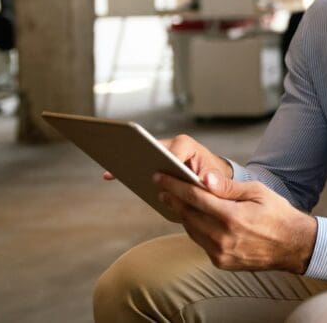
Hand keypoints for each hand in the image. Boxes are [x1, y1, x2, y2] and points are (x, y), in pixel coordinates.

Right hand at [102, 133, 231, 181]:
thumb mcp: (215, 177)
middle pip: (152, 147)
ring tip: (111, 168)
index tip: (157, 172)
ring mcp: (160, 152)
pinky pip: (138, 163)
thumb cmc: (212, 175)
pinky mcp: (153, 161)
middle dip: (139, 153)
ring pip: (143, 154)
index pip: (175, 150)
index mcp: (186, 145)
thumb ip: (212, 180)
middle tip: (122, 158)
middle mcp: (171, 144)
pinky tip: (111, 175)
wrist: (209, 176)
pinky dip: (126, 169)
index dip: (166, 160)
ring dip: (128, 160)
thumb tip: (205, 182)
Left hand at [155, 169, 317, 272]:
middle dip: (173, 198)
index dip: (175, 185)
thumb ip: (228, 187)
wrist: (293, 245)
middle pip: (188, 214)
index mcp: (232, 216)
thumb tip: (203, 178)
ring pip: (191, 229)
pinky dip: (194, 228)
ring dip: (181, 213)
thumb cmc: (277, 213)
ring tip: (174, 199)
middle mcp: (223, 237)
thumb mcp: (258, 192)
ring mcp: (221, 253)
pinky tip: (193, 217)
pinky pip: (200, 241)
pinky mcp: (221, 262)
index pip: (195, 197)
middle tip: (162, 186)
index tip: (160, 176)